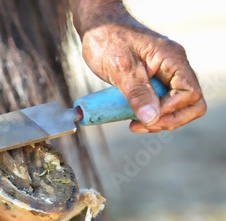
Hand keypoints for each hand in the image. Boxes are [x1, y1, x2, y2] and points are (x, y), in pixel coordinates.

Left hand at [70, 0, 205, 132]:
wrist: (96, 29)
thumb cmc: (108, 40)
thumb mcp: (120, 68)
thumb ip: (137, 93)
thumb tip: (152, 117)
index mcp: (172, 59)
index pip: (190, 92)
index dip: (171, 109)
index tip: (146, 114)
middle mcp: (173, 67)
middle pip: (190, 103)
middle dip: (168, 119)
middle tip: (140, 124)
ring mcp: (164, 75)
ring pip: (176, 107)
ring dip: (157, 120)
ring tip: (134, 123)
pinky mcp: (152, 82)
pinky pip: (159, 104)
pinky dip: (149, 115)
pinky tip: (131, 117)